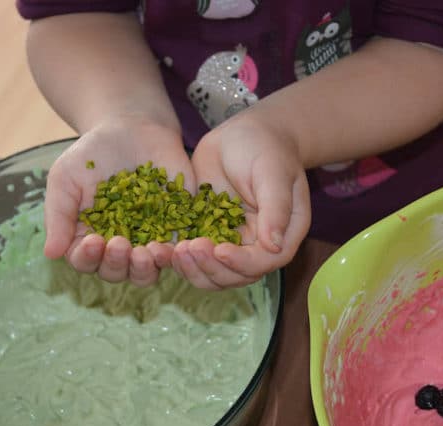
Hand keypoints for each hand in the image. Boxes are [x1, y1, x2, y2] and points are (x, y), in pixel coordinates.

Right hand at [43, 114, 193, 286]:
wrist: (135, 127)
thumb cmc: (94, 153)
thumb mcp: (66, 177)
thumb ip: (59, 215)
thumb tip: (50, 254)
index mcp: (88, 238)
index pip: (85, 261)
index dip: (88, 258)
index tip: (95, 241)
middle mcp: (118, 246)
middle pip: (117, 272)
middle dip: (118, 264)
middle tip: (121, 244)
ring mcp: (148, 240)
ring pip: (147, 272)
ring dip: (146, 268)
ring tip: (149, 251)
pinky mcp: (176, 230)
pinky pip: (177, 253)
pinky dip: (174, 255)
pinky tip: (172, 247)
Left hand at [172, 113, 310, 288]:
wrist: (244, 133)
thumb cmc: (266, 148)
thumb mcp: (273, 174)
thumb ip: (276, 209)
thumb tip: (274, 246)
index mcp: (282, 236)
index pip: (262, 262)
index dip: (241, 262)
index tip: (219, 249)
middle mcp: (257, 247)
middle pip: (235, 275)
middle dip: (211, 268)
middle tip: (189, 248)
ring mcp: (230, 242)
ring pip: (212, 273)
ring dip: (192, 269)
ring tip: (175, 250)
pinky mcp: (206, 233)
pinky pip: (192, 257)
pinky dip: (177, 258)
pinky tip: (161, 248)